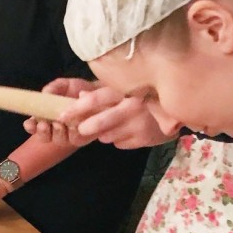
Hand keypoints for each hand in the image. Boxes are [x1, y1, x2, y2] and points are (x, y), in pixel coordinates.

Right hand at [22, 78, 104, 145]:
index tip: (29, 122)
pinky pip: (77, 139)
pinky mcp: (84, 138)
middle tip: (44, 124)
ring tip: (59, 123)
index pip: (33, 126)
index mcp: (46, 118)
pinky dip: (74, 132)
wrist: (99, 91)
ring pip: (60, 140)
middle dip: (43, 132)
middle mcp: (56, 130)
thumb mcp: (63, 85)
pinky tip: (74, 125)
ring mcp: (70, 136)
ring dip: (57, 133)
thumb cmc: (77, 89)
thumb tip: (45, 93)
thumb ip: (52, 88)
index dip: (30, 127)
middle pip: (45, 137)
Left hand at [24, 79, 168, 149]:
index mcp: (123, 89)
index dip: (76, 109)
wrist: (171, 110)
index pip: (95, 99)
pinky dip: (117, 139)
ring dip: (103, 133)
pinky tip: (126, 131)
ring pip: (107, 136)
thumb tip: (76, 95)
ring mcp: (139, 123)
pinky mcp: (144, 139)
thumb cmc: (137, 96)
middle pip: (100, 123)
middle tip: (80, 129)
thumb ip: (97, 92)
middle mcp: (132, 105)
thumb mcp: (119, 89)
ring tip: (113, 124)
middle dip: (86, 128)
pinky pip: (119, 143)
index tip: (61, 116)